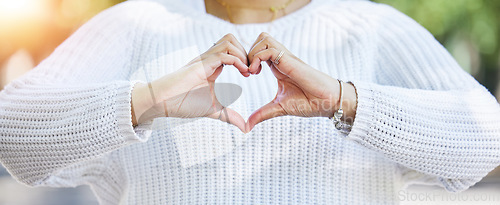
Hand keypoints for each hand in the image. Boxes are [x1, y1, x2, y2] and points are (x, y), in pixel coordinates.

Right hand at [132, 34, 249, 131]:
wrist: (162, 102)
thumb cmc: (183, 104)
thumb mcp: (214, 111)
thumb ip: (230, 116)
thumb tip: (245, 128)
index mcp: (213, 67)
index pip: (232, 50)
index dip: (246, 58)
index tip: (253, 74)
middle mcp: (209, 59)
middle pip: (232, 39)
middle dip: (246, 51)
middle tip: (252, 70)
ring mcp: (204, 60)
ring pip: (228, 41)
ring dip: (242, 53)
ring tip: (247, 71)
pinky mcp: (201, 64)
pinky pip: (223, 53)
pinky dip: (237, 60)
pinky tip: (243, 73)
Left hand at [246, 32, 356, 131]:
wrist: (327, 103)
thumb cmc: (308, 103)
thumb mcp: (279, 108)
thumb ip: (262, 114)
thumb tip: (247, 127)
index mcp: (278, 66)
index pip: (259, 49)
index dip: (248, 58)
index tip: (246, 75)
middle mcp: (282, 59)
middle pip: (261, 38)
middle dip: (247, 52)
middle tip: (246, 71)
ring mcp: (287, 58)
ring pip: (264, 39)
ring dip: (252, 53)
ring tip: (252, 71)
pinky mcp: (290, 61)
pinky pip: (269, 49)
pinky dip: (257, 57)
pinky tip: (257, 73)